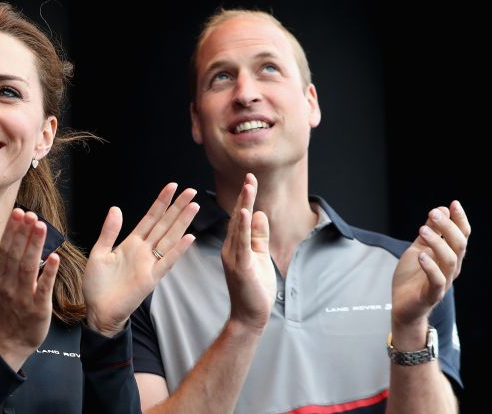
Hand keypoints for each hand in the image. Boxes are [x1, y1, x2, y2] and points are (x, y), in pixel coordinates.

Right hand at [0, 209, 59, 370]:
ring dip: (35, 246)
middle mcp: (8, 284)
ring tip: (41, 227)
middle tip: (31, 214)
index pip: (5, 248)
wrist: (9, 340)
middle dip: (23, 233)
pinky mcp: (38, 307)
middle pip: (16, 255)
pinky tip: (54, 257)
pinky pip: (43, 288)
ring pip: (28, 267)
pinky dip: (48, 273)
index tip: (19, 212)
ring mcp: (23, 296)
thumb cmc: (3, 307)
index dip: (12, 230)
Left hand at [84, 183, 198, 336]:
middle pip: (164, 224)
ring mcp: (149, 264)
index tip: (172, 187)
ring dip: (181, 223)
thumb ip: (109, 231)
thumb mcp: (98, 253)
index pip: (150, 218)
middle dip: (177, 207)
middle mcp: (144, 251)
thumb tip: (116, 208)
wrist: (99, 311)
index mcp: (131, 243)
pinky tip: (189, 238)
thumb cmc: (97, 285)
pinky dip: (178, 250)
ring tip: (194, 206)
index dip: (161, 202)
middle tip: (191, 191)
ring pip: (169, 238)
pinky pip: (166, 262)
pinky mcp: (151, 279)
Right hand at [221, 173, 274, 332]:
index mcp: (235, 246)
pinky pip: (242, 241)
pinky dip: (243, 225)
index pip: (241, 218)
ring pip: (239, 225)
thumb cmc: (255, 289)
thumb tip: (259, 213)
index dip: (246, 199)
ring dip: (244, 204)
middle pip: (238, 217)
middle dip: (245, 196)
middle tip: (250, 176)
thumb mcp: (260, 256)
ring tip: (249, 185)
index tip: (250, 180)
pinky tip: (245, 211)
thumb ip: (259, 236)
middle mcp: (231, 248)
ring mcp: (234, 256)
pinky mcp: (240, 265)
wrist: (250, 316)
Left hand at [392, 200, 469, 332]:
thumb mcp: (418, 249)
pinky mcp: (432, 294)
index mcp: (449, 256)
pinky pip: (437, 280)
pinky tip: (422, 255)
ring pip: (450, 260)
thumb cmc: (412, 277)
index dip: (460, 220)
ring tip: (423, 229)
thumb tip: (440, 210)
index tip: (454, 203)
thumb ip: (429, 233)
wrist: (402, 306)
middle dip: (448, 226)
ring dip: (437, 242)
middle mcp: (451, 268)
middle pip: (459, 245)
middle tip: (433, 213)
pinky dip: (431, 267)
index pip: (461, 236)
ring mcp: (443, 281)